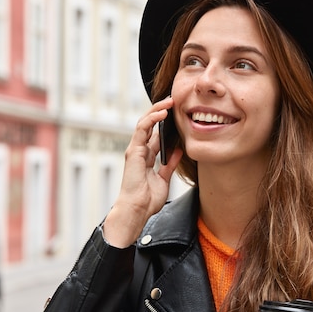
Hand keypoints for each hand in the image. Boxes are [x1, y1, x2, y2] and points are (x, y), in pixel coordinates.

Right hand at [103, 97, 182, 247]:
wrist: (137, 210)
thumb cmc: (147, 200)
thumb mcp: (164, 179)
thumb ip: (170, 164)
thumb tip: (178, 150)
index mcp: (147, 157)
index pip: (156, 134)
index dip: (165, 122)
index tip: (178, 113)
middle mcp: (140, 151)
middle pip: (150, 125)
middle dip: (161, 111)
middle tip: (175, 101)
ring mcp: (136, 150)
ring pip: (145, 122)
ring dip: (157, 110)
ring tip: (170, 101)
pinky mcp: (134, 151)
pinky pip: (142, 129)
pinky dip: (152, 119)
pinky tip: (162, 113)